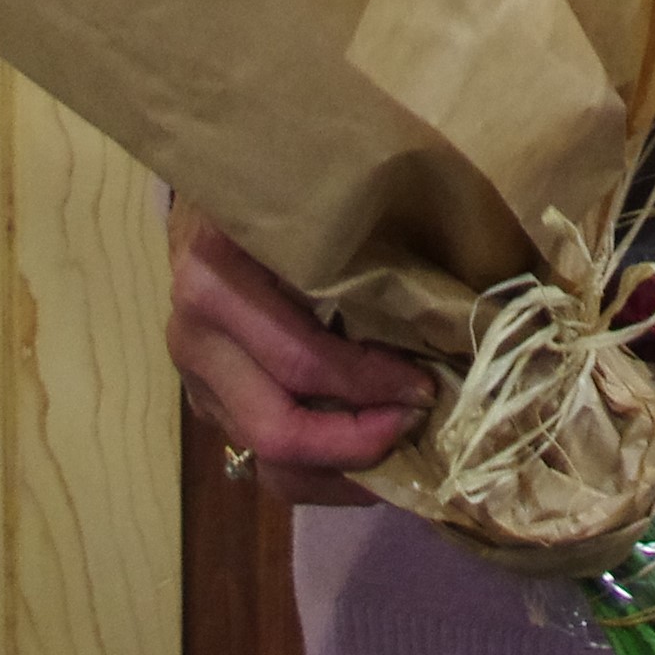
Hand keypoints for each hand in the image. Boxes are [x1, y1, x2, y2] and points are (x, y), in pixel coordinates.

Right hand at [167, 202, 433, 507]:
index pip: (300, 358)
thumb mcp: (314, 195)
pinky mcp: (205, 400)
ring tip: (402, 451)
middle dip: (356, 442)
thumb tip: (459, 288)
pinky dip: (320, 465)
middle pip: (275, 427)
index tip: (428, 387)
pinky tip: (369, 448)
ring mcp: (194, 375)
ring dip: (340, 469)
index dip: (369, 383)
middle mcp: (196, 335)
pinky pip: (259, 454)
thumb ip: (364, 237)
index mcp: (219, 276)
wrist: (209, 191)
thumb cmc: (282, 185)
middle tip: (417, 427)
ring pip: (265, 456)